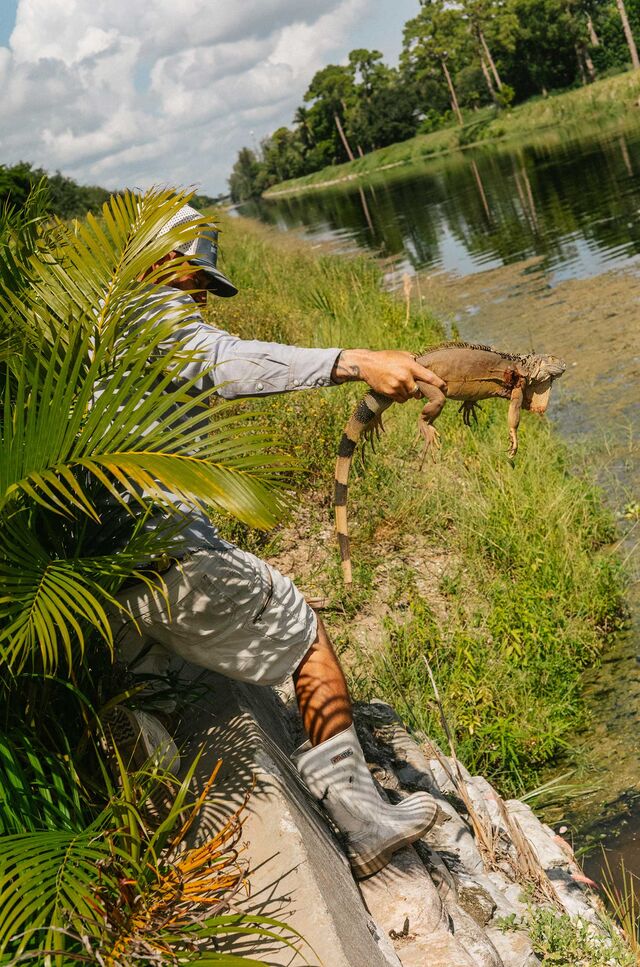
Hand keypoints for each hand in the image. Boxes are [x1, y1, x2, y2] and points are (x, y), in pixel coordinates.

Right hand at [332, 349, 446, 402]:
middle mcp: (405, 376)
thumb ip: (414, 361)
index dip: (439, 384)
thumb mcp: (402, 355)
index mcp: (410, 366)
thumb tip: (426, 368)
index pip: (429, 377)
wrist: (367, 364)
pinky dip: (400, 397)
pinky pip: (401, 400)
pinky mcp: (389, 392)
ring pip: (409, 397)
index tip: (445, 388)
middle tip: (412, 386)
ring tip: (399, 385)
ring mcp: (397, 386)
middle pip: (418, 392)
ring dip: (408, 394)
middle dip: (418, 391)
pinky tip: (394, 389)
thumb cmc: (386, 358)